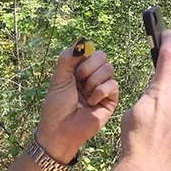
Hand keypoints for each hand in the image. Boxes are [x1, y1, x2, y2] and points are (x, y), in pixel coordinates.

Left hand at [37, 42, 118, 162]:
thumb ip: (67, 58)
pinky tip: (91, 102)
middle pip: (102, 56)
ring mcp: (102, 87)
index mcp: (79, 69)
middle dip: (88, 68)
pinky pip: (113, 84)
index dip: (83, 57)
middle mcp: (92, 76)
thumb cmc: (57, 105)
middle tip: (78, 82)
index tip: (73, 69)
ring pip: (109, 69)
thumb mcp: (59, 78)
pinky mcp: (111, 99)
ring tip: (84, 95)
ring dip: (93, 81)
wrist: (61, 128)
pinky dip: (100, 92)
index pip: (90, 50)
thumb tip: (81, 42)